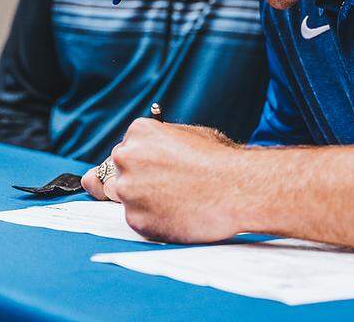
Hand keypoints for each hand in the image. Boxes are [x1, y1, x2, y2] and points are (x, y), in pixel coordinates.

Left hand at [81, 118, 244, 242]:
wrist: (238, 188)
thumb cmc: (219, 160)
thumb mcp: (187, 134)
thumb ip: (155, 142)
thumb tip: (130, 154)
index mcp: (139, 132)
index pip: (123, 150)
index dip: (142, 163)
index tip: (160, 171)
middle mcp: (126, 158)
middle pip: (114, 173)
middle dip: (135, 181)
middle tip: (165, 187)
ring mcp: (128, 190)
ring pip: (120, 198)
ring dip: (140, 201)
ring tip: (172, 200)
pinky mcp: (135, 219)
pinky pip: (136, 220)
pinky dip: (152, 221)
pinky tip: (177, 213)